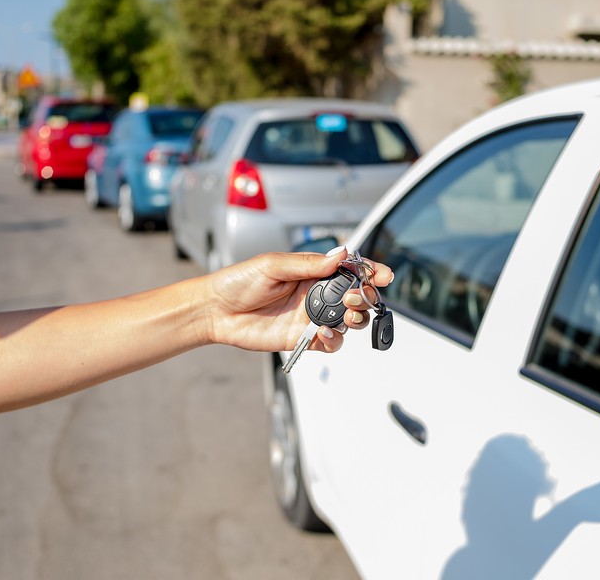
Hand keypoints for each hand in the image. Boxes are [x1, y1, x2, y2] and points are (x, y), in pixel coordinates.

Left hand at [203, 248, 393, 352]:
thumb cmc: (239, 282)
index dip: (369, 272)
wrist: (215, 310)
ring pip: (348, 322)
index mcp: (312, 272)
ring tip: (348, 315)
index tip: (383, 275)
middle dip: (366, 297)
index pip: (349, 270)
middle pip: (355, 297)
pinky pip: (329, 344)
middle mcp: (316, 295)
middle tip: (359, 297)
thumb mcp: (274, 265)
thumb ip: (308, 264)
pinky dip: (334, 340)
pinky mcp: (302, 339)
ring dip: (356, 319)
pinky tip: (325, 333)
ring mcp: (310, 318)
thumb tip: (340, 255)